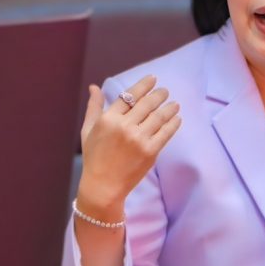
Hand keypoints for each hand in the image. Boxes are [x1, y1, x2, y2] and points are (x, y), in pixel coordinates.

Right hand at [76, 75, 181, 216]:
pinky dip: (173, 123)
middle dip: (159, 94)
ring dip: (169, 107)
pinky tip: (177, 118)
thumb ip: (94, 107)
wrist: (103, 186)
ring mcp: (139, 139)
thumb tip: (94, 86)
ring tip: (175, 103)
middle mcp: (124, 126)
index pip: (129, 96)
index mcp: (108, 119)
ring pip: (159, 116)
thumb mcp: (88, 130)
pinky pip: (165, 133)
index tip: (153, 79)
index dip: (143, 85)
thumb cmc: (94, 157)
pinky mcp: (150, 151)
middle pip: (147, 104)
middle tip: (165, 91)